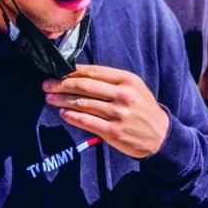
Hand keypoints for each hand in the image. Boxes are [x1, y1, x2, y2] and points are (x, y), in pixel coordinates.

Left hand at [42, 65, 170, 158]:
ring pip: (82, 103)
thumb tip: (79, 76)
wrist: (161, 135)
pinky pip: (86, 121)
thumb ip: (112, 81)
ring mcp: (118, 114)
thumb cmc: (144, 109)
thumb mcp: (135, 89)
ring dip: (62, 100)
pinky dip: (72, 116)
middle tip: (47, 85)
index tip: (57, 72)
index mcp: (128, 80)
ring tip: (50, 98)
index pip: (94, 72)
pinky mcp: (113, 131)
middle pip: (84, 86)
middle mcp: (123, 95)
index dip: (72, 71)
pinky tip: (63, 113)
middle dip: (61, 84)